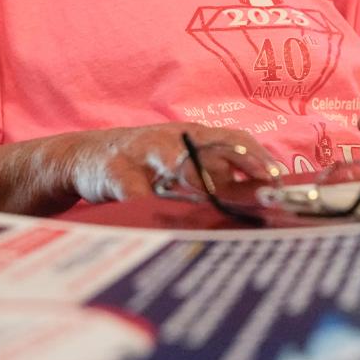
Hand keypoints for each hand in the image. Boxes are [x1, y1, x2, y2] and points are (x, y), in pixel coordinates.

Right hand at [54, 122, 279, 202]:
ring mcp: (143, 153)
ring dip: (203, 183)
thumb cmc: (142, 163)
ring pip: (179, 164)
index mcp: (191, 135)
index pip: (233, 139)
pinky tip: (166, 224)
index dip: (258, 157)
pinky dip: (154, 208)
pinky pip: (138, 193)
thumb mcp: (179, 161)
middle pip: (213, 149)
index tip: (278, 178)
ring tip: (226, 203)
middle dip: (241, 167)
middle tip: (264, 192)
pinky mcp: (116, 172)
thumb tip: (256, 194)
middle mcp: (171, 139)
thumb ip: (213, 174)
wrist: (82, 155)